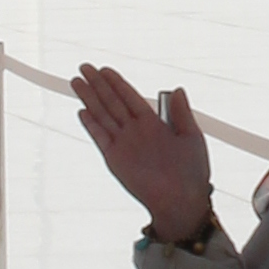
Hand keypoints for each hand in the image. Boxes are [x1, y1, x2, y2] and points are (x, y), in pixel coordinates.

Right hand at [73, 64, 212, 245]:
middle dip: (98, 84)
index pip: (131, 97)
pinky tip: (83, 112)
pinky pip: (100, 138)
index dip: (117, 83)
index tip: (105, 69)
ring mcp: (124, 144)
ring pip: (103, 115)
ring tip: (76, 82)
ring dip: (90, 99)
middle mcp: (136, 131)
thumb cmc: (192, 172)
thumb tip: (177, 89)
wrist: (182, 201)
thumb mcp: (192, 137)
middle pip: (112, 102)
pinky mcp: (116, 160)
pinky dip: (92, 125)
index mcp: (154, 124)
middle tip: (85, 68)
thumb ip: (181, 113)